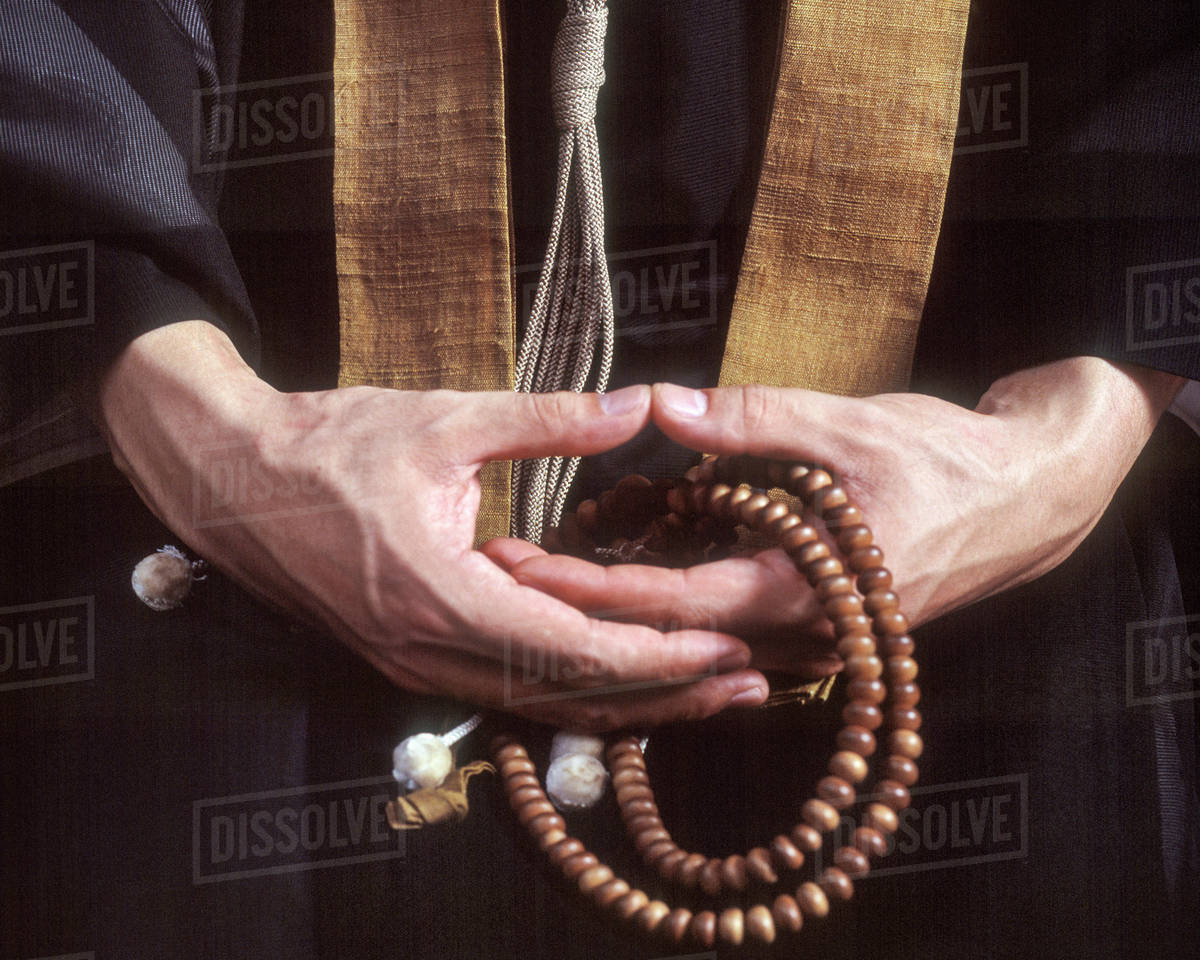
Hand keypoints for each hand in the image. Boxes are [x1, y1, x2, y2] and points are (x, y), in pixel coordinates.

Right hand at [96, 321, 768, 728]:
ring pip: (540, 707)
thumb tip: (639, 404)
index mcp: (445, 597)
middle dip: (664, 696)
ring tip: (706, 694)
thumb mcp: (445, 421)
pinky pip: (507, 692)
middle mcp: (432, 652)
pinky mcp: (410, 659)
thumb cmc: (330, 445)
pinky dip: (572, 691)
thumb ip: (549, 420)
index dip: (659, 655)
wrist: (230, 478)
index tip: (728, 647)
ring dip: (626, 704)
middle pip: (568, 698)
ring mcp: (415, 666)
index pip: (575, 648)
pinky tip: (621, 679)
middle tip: (748, 686)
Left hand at [502, 358, 1184, 674]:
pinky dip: (672, 606)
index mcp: (807, 593)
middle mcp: (802, 634)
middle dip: (587, 607)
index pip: (675, 601)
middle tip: (506, 574)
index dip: (594, 587)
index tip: (525, 568)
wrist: (1026, 498)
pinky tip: (628, 573)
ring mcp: (809, 638)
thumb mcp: (848, 425)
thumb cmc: (947, 459)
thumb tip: (659, 403)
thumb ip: (750, 419)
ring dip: (624, 611)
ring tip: (549, 575)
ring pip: (697, 640)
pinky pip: (728, 628)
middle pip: (672, 633)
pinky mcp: (814, 624)